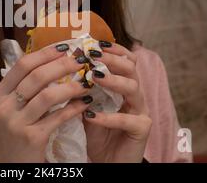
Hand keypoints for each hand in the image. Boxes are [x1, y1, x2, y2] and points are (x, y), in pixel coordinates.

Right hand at [0, 44, 91, 162]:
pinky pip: (58, 118)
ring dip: (72, 86)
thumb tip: (48, 59)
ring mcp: (17, 122)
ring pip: (48, 96)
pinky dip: (74, 108)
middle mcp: (5, 106)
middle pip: (37, 77)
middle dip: (62, 65)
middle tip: (81, 60)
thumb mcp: (10, 106)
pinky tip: (85, 103)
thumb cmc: (13, 131)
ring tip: (87, 82)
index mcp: (0, 93)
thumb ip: (23, 86)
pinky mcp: (32, 138)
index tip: (64, 47)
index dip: (45, 53)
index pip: (22, 64)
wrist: (6, 164)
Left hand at [84, 42, 151, 162]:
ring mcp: (141, 111)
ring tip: (93, 77)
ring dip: (112, 80)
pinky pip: (126, 119)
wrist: (107, 162)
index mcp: (124, 87)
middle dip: (112, 59)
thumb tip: (64, 68)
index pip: (125, 61)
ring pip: (133, 88)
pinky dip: (107, 116)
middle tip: (94, 54)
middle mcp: (135, 96)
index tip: (95, 43)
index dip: (113, 50)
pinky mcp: (142, 129)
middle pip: (131, 68)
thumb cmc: (97, 134)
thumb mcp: (86, 108)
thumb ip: (81, 90)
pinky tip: (91, 115)